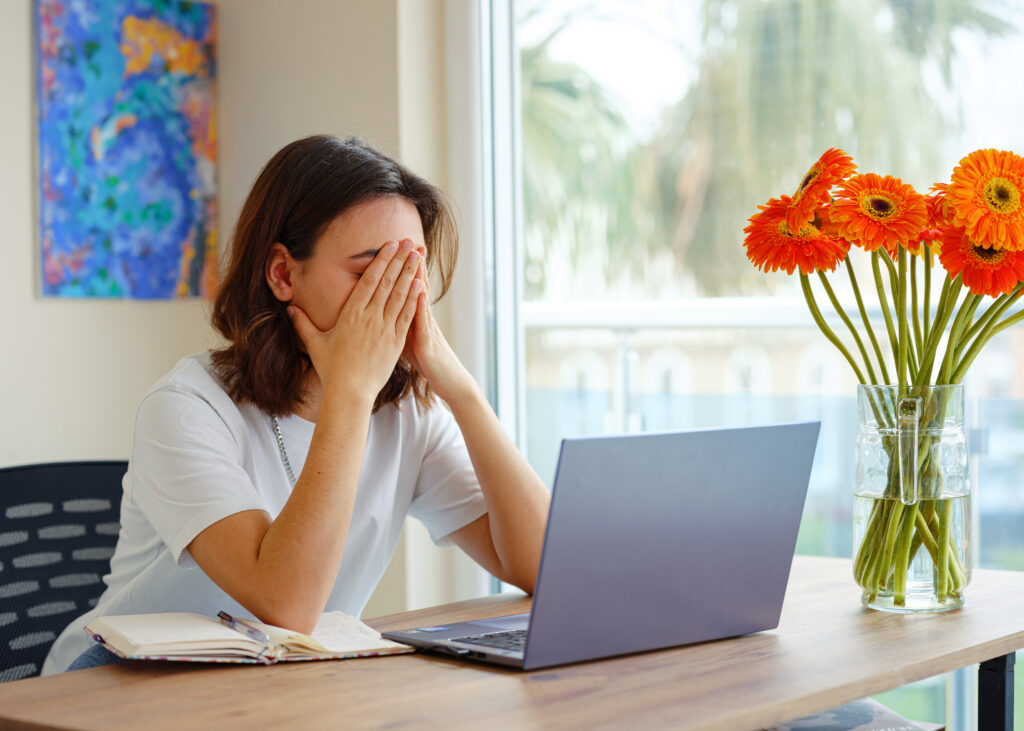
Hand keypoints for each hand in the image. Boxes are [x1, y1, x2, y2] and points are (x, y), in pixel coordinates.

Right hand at [288, 241, 421, 401]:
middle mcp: (369, 318)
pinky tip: (421, 284)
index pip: (368, 280)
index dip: (380, 261)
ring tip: (418, 255)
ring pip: (399, 295)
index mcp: (350, 314)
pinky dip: (414, 298)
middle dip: (399, 260)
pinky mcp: (395, 342)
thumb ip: (302, 323)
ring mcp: (384, 329)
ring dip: (410, 273)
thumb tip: (289, 308)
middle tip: (410, 241)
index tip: (390, 245)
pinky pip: (407, 315)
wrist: (349, 393)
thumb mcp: (314, 343)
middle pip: (386, 282)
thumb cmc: (331, 369)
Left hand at [402, 245, 475, 403]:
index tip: (395, 247)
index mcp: (414, 316)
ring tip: (415, 258)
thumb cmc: (427, 361)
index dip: (401, 268)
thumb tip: (382, 312)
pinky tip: (420, 294)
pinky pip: (423, 324)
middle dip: (412, 264)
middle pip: (416, 287)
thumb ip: (398, 323)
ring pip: (421, 300)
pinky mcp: (428, 345)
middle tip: (408, 240)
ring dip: (419, 279)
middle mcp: (423, 318)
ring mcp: (427, 329)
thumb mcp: (410, 339)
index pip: (407, 287)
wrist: (449, 381)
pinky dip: (421, 308)